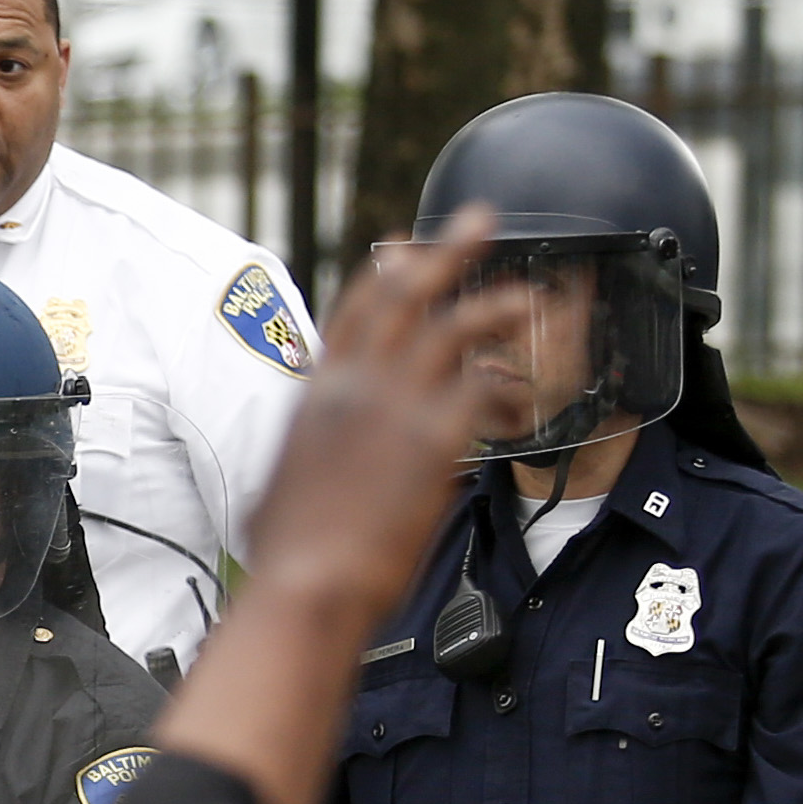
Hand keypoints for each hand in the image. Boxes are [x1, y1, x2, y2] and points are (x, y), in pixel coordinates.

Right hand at [235, 208, 522, 620]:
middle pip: (404, 295)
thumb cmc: (285, 559)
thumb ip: (298, 463)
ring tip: (527, 295)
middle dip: (446, 251)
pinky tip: (525, 389)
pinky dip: (507, 385)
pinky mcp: (433, 438)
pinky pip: (482, 389)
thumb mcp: (275, 491)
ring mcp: (393, 407)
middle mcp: (352, 388)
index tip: (404, 246)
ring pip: (453, 329)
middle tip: (481, 217)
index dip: (383, 274)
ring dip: (493, 304)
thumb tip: (288, 479)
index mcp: (314, 397)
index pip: (352, 314)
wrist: (305, 586)